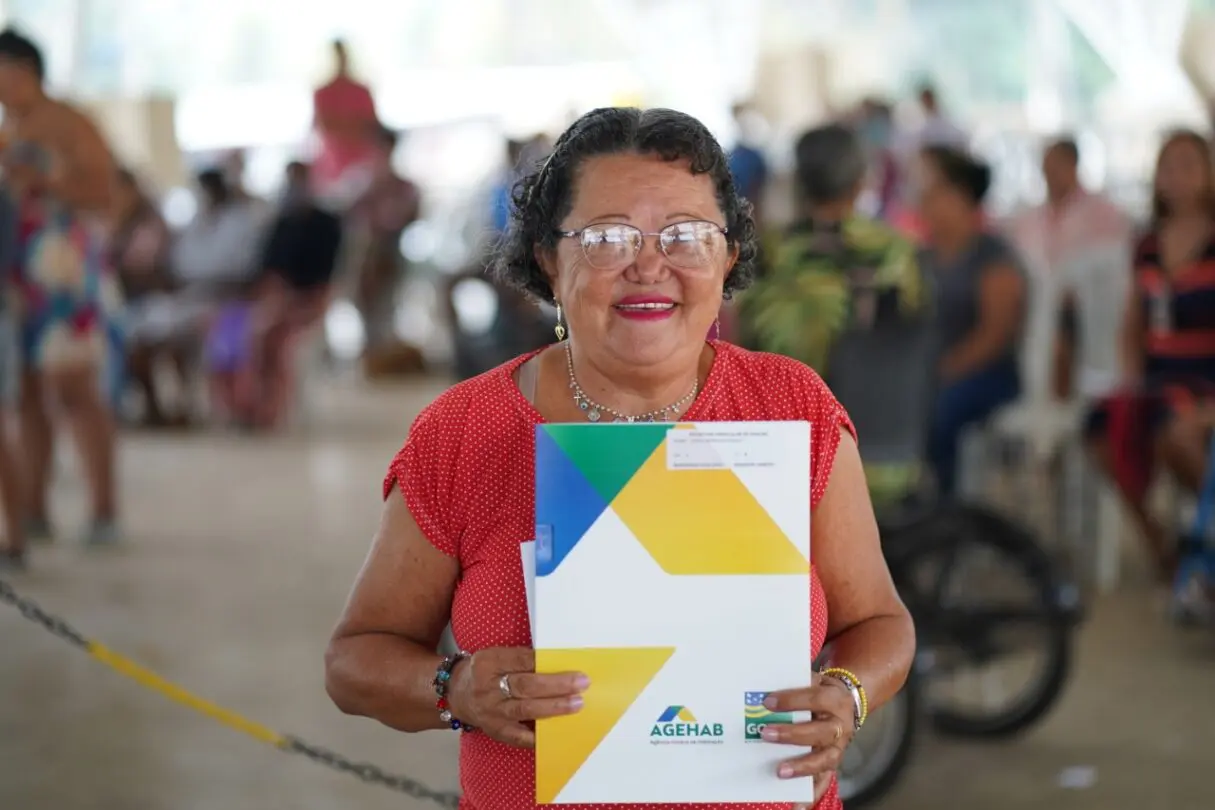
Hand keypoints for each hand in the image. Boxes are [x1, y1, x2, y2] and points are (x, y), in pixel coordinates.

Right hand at [445, 647, 588, 748]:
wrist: (457, 694)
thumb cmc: (485, 671)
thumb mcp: (496, 656)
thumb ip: (520, 659)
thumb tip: (557, 664)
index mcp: (488, 662)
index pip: (520, 660)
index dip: (545, 662)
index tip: (569, 664)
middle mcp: (487, 688)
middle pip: (525, 686)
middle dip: (556, 685)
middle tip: (581, 684)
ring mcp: (491, 712)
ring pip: (525, 710)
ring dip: (553, 707)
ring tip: (576, 704)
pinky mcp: (495, 731)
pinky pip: (519, 736)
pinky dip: (539, 735)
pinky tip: (558, 732)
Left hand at [760, 672, 857, 791]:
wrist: (848, 701)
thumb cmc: (821, 690)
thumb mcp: (814, 680)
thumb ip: (796, 683)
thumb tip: (763, 688)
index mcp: (835, 700)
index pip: (815, 699)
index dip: (792, 700)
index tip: (767, 702)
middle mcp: (840, 725)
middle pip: (818, 732)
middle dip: (791, 734)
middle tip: (765, 734)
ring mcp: (838, 747)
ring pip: (824, 759)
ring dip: (801, 766)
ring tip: (779, 772)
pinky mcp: (834, 763)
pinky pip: (825, 780)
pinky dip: (812, 794)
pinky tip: (798, 806)